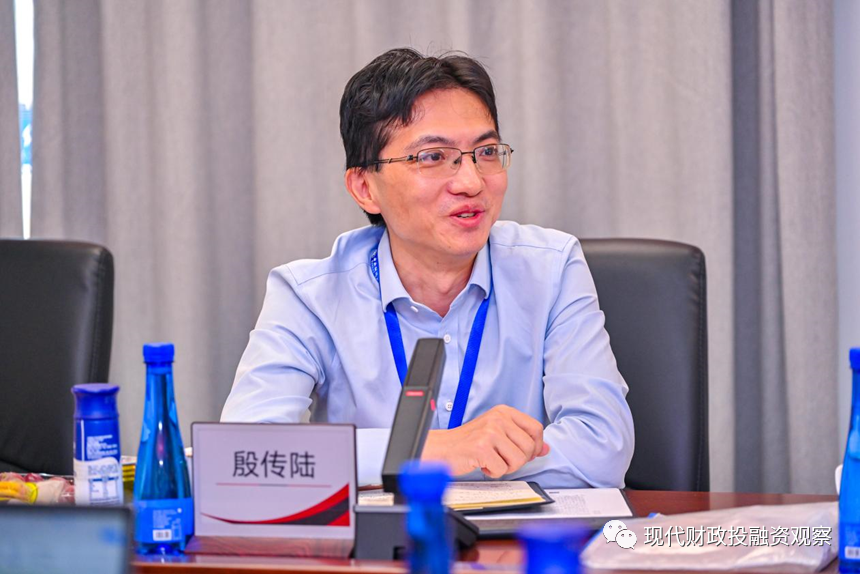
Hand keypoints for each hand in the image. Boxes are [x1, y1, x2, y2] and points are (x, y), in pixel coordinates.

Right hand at [421, 405, 549, 477]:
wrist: (442, 449)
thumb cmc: (469, 443)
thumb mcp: (497, 434)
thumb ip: (521, 439)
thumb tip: (545, 448)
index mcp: (503, 412)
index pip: (536, 428)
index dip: (535, 446)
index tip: (526, 454)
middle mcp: (498, 418)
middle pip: (529, 447)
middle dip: (518, 460)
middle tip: (502, 459)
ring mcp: (489, 432)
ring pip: (518, 460)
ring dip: (506, 467)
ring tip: (491, 460)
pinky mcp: (481, 447)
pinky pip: (502, 469)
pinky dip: (493, 472)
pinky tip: (482, 464)